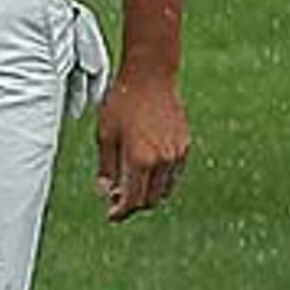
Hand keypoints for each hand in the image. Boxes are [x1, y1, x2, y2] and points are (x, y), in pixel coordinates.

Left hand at [93, 69, 189, 220]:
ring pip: (164, 189)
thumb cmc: (123, 100)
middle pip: (150, 200)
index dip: (120, 212)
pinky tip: (147, 170)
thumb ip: (106, 167)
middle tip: (118, 200)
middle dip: (133, 205)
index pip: (132, 201)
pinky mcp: (184, 144)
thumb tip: (104, 191)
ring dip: (148, 194)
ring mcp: (176, 153)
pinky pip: (174, 174)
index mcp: (139, 160)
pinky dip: (161, 180)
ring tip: (132, 185)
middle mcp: (162, 161)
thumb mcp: (105, 134)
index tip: (111, 215)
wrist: (150, 75)